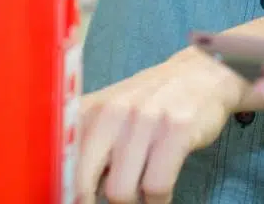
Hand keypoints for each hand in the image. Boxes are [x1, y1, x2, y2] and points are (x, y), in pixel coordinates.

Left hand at [78, 45, 247, 203]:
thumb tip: (67, 188)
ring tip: (142, 188)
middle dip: (94, 202)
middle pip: (83, 185)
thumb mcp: (112, 111)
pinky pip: (156, 187)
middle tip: (115, 198)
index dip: (65, 191)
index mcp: (91, 109)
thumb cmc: (153, 100)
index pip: (60, 162)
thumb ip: (86, 142)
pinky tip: (161, 193)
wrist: (204, 71)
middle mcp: (113, 111)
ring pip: (120, 193)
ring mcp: (146, 118)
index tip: (76, 199)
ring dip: (133, 201)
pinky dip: (158, 201)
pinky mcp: (177, 129)